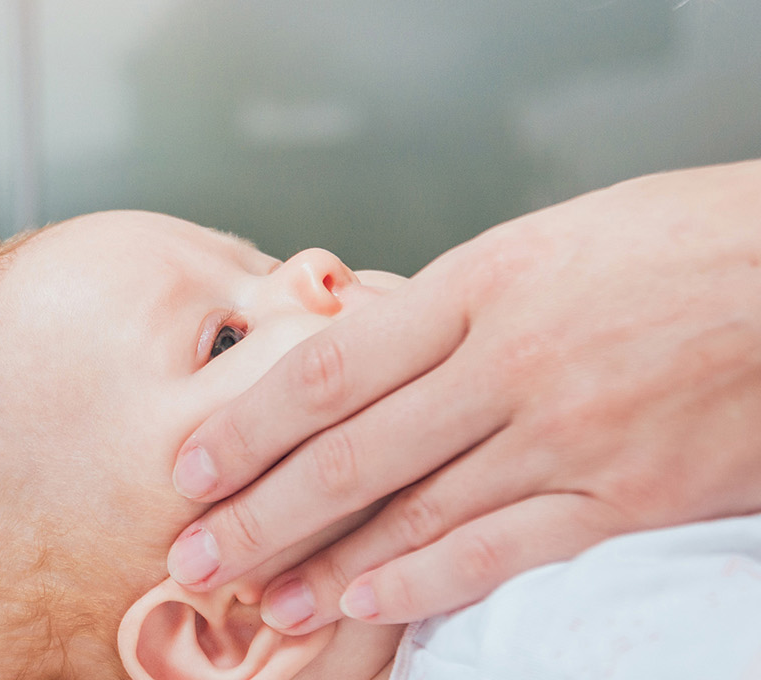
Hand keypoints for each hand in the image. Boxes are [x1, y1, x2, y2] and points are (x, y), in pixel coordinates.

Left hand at [164, 159, 760, 632]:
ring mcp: (570, 435)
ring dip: (326, 566)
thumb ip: (455, 304)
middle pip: (349, 454)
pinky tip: (366, 606)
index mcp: (481, 285)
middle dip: (259, 513)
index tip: (188, 467)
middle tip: (193, 556)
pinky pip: (504, 550)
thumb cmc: (679, 245)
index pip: (328, 371)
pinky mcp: (630, 495)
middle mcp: (510, 362)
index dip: (245, 429)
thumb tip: (362, 342)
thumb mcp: (547, 244)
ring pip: (414, 514)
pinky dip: (424, 583)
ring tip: (263, 601)